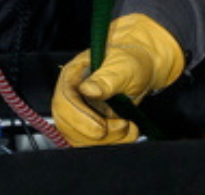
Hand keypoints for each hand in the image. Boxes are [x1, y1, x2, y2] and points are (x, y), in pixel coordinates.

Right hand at [52, 13, 184, 145]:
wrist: (141, 69)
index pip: (63, 102)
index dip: (80, 118)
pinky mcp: (88, 126)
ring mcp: (78, 113)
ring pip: (80, 139)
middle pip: (69, 125)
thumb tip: (87, 89)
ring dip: (107, 139)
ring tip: (130, 127)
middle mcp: (71, 97)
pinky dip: (112, 141)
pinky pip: (93, 143)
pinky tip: (129, 132)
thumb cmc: (130, 61)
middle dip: (96, 133)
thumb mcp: (123, 65)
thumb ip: (106, 78)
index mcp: (72, 76)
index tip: (101, 128)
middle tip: (122, 126)